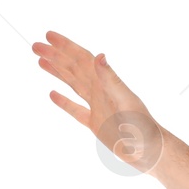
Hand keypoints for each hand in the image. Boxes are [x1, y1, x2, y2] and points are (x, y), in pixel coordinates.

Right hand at [32, 30, 164, 172]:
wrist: (153, 153)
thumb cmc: (144, 129)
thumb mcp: (126, 101)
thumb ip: (111, 79)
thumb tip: (99, 56)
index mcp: (107, 85)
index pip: (83, 60)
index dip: (66, 47)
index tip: (48, 35)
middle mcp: (102, 93)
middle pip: (74, 69)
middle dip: (55, 56)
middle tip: (35, 45)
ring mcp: (99, 107)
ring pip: (73, 85)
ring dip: (58, 72)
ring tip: (41, 61)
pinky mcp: (97, 124)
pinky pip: (76, 110)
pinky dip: (64, 102)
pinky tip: (53, 95)